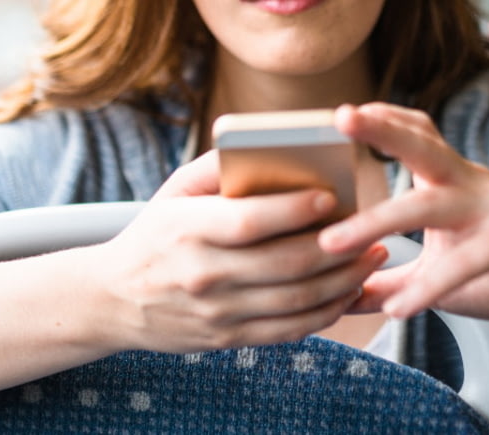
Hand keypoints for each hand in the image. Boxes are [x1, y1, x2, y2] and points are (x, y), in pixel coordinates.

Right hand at [87, 153, 388, 352]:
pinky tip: (348, 292)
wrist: (114, 299)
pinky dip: (326, 313)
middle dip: (339, 249)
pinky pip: (288, 331)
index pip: (249, 221)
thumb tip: (278, 148)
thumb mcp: (175, 191)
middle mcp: (202, 273)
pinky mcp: (227, 338)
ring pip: (295, 301)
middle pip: (285, 264)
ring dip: (343, 281)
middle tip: (374, 231)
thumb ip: (222, 167)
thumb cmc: (156, 232)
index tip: (332, 196)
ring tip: (373, 259)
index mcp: (187, 229)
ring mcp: (216, 312)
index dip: (294, 210)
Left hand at [318, 103, 488, 330]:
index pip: (419, 132)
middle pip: (424, 145)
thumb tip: (338, 298)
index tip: (344, 111)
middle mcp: (473, 184)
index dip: (384, 117)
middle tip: (341, 116)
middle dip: (382, 129)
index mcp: (454, 180)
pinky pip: (466, 260)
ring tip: (332, 244)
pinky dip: (429, 285)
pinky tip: (400, 309)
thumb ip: (390, 281)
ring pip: (431, 203)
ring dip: (379, 219)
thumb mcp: (438, 272)